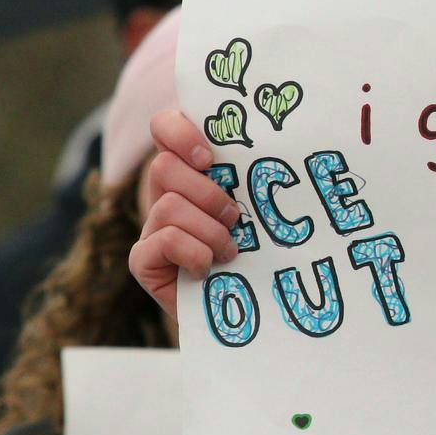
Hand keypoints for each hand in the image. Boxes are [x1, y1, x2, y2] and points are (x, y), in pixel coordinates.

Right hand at [129, 108, 241, 317]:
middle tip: (234, 218)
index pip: (165, 126)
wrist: (243, 307)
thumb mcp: (261, 207)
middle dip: (208, 193)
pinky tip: (208, 268)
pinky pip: (163, 240)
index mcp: (190, 170)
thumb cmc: (258, 251)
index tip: (210, 158)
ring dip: (210, 231)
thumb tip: (292, 141)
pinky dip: (194, 254)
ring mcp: (150, 227)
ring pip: (168, 206)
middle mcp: (165, 193)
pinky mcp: (142, 259)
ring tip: (230, 250)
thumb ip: (257, 177)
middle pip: (164, 167)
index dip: (181, 132)